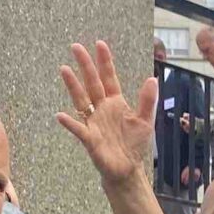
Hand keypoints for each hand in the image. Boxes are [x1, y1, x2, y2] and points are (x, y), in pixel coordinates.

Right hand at [57, 41, 153, 185]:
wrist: (127, 169)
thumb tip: (152, 78)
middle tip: (76, 46)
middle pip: (92, 83)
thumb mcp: (146, 121)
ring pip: (81, 100)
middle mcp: (102, 109)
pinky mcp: (90, 138)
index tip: (100, 44)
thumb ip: (147, 101)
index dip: (105, 62)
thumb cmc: (135, 145)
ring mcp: (94, 122)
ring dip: (73, 85)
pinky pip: (78, 128)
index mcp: (116, 103)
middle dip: (85, 65)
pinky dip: (70, 122)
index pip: (109, 78)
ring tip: (64, 69)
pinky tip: (61, 115)